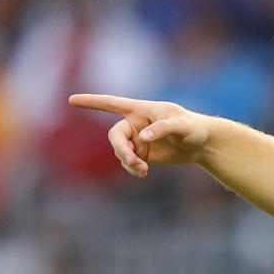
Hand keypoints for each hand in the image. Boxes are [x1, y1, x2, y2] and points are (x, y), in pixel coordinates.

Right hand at [67, 94, 210, 177]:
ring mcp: (137, 140)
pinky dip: (132, 168)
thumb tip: (142, 137)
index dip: (92, 102)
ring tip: (142, 170)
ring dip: (127, 161)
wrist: (202, 144)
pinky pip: (128, 162)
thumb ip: (163, 128)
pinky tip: (142, 173)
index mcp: (141, 110)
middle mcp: (135, 124)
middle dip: (121, 149)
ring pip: (121, 151)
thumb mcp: (182, 126)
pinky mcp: (142, 154)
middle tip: (134, 161)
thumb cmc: (193, 127)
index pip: (112, 103)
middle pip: (115, 135)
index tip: (71, 99)